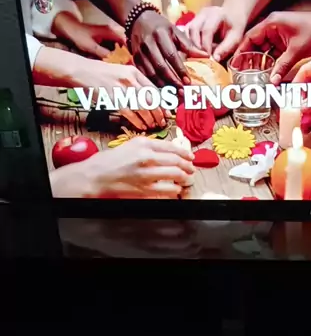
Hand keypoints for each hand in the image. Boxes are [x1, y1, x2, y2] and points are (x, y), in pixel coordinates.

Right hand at [50, 137, 194, 197]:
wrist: (94, 177)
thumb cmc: (108, 162)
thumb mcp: (128, 146)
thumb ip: (148, 147)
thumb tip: (167, 151)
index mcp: (142, 144)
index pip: (171, 147)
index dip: (184, 153)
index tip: (190, 156)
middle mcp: (146, 158)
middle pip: (176, 161)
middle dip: (187, 166)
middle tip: (191, 169)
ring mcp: (146, 175)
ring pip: (175, 176)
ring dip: (184, 179)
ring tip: (185, 180)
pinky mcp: (144, 190)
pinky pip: (167, 191)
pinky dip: (174, 191)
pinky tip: (175, 190)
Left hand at [52, 12, 124, 58]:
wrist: (69, 27)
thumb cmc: (79, 35)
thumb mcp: (91, 47)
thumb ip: (103, 53)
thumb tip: (115, 61)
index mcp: (110, 32)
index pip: (125, 43)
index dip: (129, 53)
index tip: (131, 63)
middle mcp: (111, 31)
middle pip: (124, 44)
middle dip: (126, 55)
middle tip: (127, 66)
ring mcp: (108, 33)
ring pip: (119, 45)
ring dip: (120, 54)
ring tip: (122, 64)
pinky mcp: (104, 37)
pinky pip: (113, 45)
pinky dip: (115, 52)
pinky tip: (113, 59)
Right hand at [78, 61, 165, 130]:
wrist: (82, 71)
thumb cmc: (101, 74)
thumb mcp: (121, 73)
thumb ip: (134, 83)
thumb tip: (149, 98)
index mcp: (134, 72)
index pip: (153, 90)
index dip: (162, 103)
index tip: (167, 113)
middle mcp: (130, 79)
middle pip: (151, 99)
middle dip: (159, 113)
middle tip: (162, 123)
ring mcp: (122, 89)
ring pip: (143, 107)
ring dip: (149, 119)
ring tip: (153, 126)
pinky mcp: (113, 98)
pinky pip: (130, 113)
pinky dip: (137, 121)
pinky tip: (141, 126)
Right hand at [130, 11, 205, 87]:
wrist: (137, 20)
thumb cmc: (160, 27)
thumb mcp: (175, 31)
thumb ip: (189, 45)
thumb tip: (206, 56)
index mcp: (160, 35)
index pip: (171, 55)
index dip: (180, 70)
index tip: (188, 81)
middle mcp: (148, 44)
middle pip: (161, 67)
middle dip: (172, 81)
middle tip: (183, 92)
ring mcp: (140, 53)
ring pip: (151, 74)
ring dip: (164, 86)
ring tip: (175, 94)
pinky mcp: (135, 60)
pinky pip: (145, 75)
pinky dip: (154, 84)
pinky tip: (163, 91)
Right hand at [187, 6, 246, 61]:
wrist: (232, 15)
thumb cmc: (234, 27)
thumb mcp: (235, 37)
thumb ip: (226, 47)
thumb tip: (215, 59)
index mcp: (216, 14)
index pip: (207, 30)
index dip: (206, 45)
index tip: (208, 57)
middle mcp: (203, 13)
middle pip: (193, 29)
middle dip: (195, 46)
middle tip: (199, 58)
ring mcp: (196, 17)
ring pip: (187, 31)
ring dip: (189, 45)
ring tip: (195, 56)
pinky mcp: (192, 21)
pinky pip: (185, 32)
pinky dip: (186, 42)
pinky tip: (191, 51)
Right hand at [235, 9, 310, 84]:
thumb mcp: (296, 51)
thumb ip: (282, 67)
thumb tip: (272, 82)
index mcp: (271, 24)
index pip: (249, 38)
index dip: (240, 51)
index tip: (234, 64)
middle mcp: (272, 27)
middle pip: (254, 44)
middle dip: (248, 59)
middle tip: (240, 74)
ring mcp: (278, 34)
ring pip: (263, 49)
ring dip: (258, 62)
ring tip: (251, 76)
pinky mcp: (285, 40)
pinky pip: (272, 52)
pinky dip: (269, 62)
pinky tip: (265, 73)